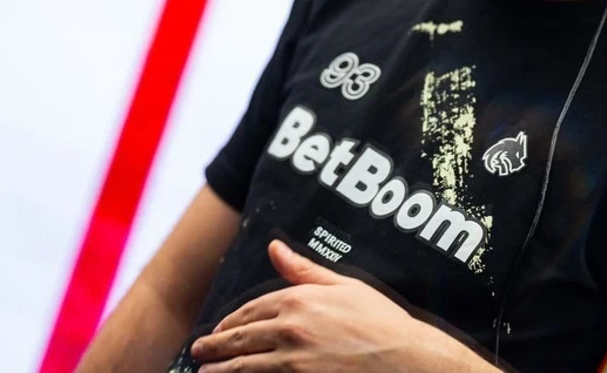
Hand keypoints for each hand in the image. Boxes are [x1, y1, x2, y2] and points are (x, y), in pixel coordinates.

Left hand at [190, 239, 492, 372]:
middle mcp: (290, 329)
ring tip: (204, 372)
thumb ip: (303, 270)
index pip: (250, 310)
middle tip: (199, 351)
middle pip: (239, 338)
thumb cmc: (381, 323)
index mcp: (298, 300)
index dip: (230, 321)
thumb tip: (274, 246)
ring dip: (219, 370)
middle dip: (214, 346)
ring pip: (242, 366)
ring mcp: (293, 362)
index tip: (219, 329)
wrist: (407, 360)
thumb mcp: (344, 286)